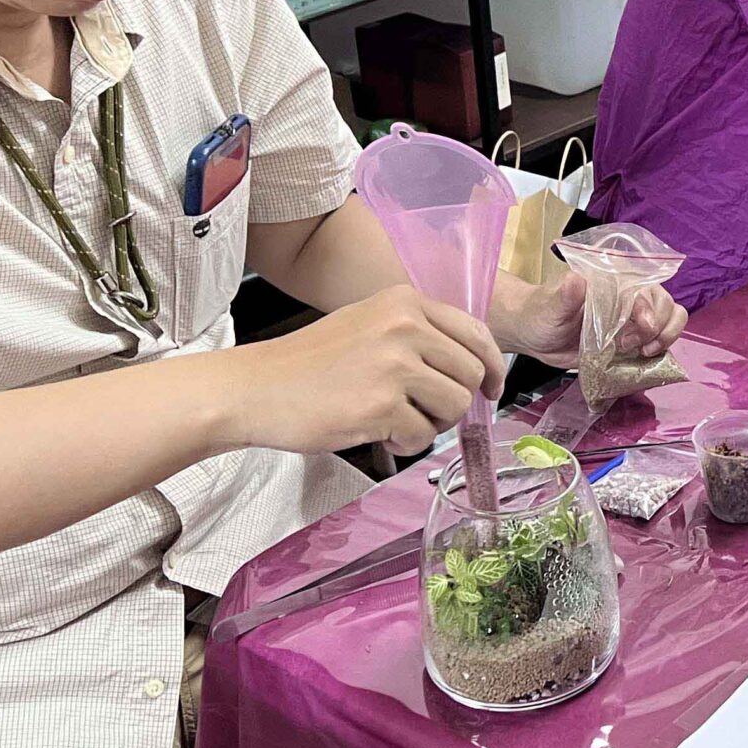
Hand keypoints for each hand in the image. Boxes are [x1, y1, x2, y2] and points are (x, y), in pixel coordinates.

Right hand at [226, 284, 503, 456]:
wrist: (255, 388)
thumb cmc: (309, 364)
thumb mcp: (369, 324)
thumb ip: (418, 335)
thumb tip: (473, 367)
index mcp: (405, 303)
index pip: (476, 334)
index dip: (493, 366)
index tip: (491, 388)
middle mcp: (404, 327)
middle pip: (472, 374)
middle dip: (455, 401)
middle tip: (424, 412)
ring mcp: (394, 366)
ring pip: (455, 406)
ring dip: (432, 424)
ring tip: (395, 420)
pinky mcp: (381, 406)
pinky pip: (423, 436)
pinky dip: (406, 444)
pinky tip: (378, 433)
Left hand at [492, 272, 688, 366]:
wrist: (537, 336)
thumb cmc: (541, 314)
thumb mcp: (550, 307)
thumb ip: (565, 296)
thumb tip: (576, 280)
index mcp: (612, 280)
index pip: (644, 287)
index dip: (649, 308)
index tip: (641, 327)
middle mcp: (629, 295)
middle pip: (665, 302)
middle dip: (659, 326)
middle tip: (632, 344)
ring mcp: (634, 317)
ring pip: (672, 317)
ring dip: (666, 336)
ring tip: (644, 352)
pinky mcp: (634, 338)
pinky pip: (661, 340)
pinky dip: (661, 350)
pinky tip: (644, 359)